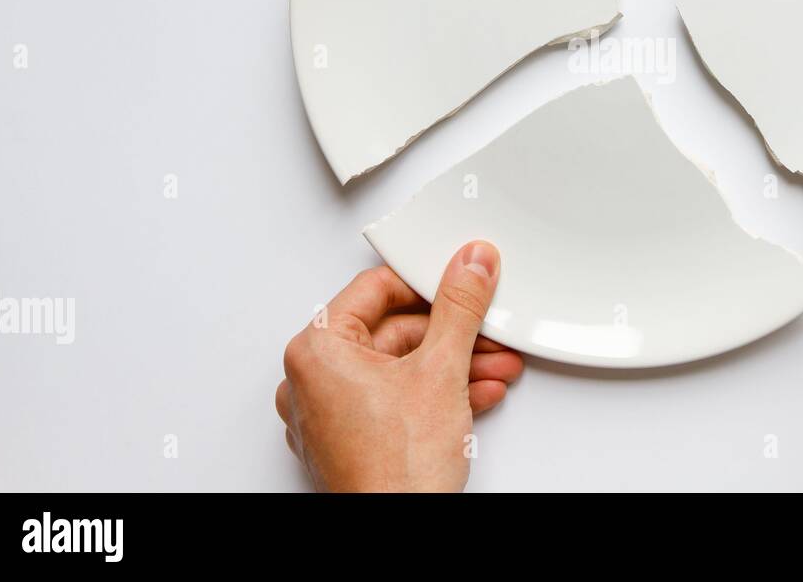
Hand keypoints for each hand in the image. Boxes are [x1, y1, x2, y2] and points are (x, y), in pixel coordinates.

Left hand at [276, 241, 522, 491]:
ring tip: (492, 366)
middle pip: (391, 333)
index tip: (458, 280)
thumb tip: (470, 267)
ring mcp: (328, 417)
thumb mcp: (441, 369)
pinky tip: (473, 394)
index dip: (426, 283)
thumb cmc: (396, 471)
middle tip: (486, 329)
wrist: (400, 535)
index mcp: (315, 351)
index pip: (375, 290)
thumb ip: (459, 308)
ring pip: (398, 370)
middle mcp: (311, 382)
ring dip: (452, 366)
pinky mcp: (350, 442)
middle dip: (450, 336)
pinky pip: (393, 401)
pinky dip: (433, 395)